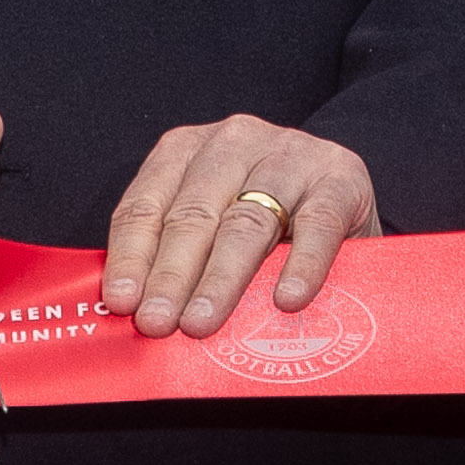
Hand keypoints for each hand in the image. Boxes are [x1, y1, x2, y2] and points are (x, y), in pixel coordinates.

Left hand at [102, 117, 377, 337]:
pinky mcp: (341, 177)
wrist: (342, 190)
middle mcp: (235, 141)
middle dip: (170, 275)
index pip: (147, 204)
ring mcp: (291, 154)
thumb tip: (137, 313)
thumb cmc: (265, 218)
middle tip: (157, 323)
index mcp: (187, 149)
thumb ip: (177, 253)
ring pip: (247, 221)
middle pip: (194, 214)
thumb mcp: (213, 222)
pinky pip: (318, 224)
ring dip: (221, 279)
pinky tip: (286, 299)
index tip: (123, 302)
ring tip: (202, 322)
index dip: (133, 255)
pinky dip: (301, 264)